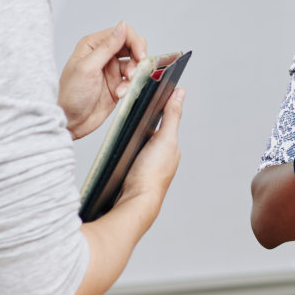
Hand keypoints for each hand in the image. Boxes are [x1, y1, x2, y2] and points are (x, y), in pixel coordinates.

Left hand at [59, 22, 146, 138]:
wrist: (71, 121)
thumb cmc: (70, 95)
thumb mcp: (88, 67)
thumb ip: (107, 47)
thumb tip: (122, 26)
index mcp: (93, 46)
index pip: (121, 34)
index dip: (134, 42)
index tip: (140, 55)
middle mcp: (103, 55)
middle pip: (131, 47)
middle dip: (138, 58)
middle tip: (137, 70)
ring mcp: (111, 70)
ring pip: (134, 64)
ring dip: (134, 74)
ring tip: (125, 85)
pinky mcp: (117, 84)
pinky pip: (132, 80)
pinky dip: (130, 86)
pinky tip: (120, 94)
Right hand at [118, 88, 184, 205]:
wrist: (135, 202)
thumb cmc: (151, 173)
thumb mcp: (165, 138)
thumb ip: (172, 115)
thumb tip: (180, 92)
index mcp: (170, 147)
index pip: (162, 121)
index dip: (151, 110)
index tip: (139, 98)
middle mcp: (161, 156)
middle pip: (146, 132)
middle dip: (136, 125)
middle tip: (123, 118)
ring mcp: (147, 166)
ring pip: (135, 145)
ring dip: (127, 139)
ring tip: (118, 135)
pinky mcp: (133, 174)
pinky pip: (127, 157)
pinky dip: (121, 152)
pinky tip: (114, 152)